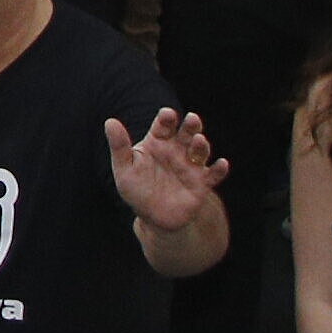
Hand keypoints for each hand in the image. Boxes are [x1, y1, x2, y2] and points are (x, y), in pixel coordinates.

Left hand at [106, 107, 231, 236]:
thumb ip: (119, 146)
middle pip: (186, 133)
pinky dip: (219, 169)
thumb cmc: (137, 189)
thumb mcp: (125, 169)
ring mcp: (191, 166)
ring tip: (199, 140)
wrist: (154, 217)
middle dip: (190, 125)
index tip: (167, 115)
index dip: (166, 119)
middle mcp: (177, 150)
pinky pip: (213, 175)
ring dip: (202, 145)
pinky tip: (222, 164)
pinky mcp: (201, 183)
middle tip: (192, 119)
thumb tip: (110, 121)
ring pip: (200, 150)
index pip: (163, 125)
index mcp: (158, 142)